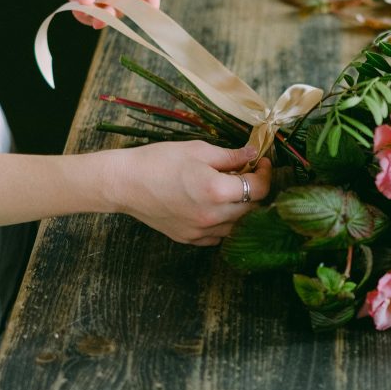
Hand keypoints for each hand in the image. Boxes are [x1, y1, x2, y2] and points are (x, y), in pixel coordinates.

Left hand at [38, 0, 161, 26]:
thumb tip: (88, 2)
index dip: (150, 7)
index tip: (144, 20)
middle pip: (129, 9)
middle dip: (117, 15)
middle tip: (100, 19)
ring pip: (110, 15)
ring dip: (98, 18)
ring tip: (82, 10)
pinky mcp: (89, 1)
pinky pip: (91, 17)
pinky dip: (84, 17)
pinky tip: (73, 7)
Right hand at [103, 142, 271, 245]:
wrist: (125, 183)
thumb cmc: (159, 161)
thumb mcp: (198, 150)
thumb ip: (231, 156)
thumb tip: (254, 153)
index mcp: (217, 191)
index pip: (259, 189)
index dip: (265, 174)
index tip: (261, 163)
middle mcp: (212, 216)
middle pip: (252, 209)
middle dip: (254, 191)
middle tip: (245, 174)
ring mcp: (201, 231)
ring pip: (237, 225)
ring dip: (240, 208)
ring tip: (228, 191)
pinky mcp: (190, 239)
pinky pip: (218, 235)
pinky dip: (223, 222)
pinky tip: (213, 206)